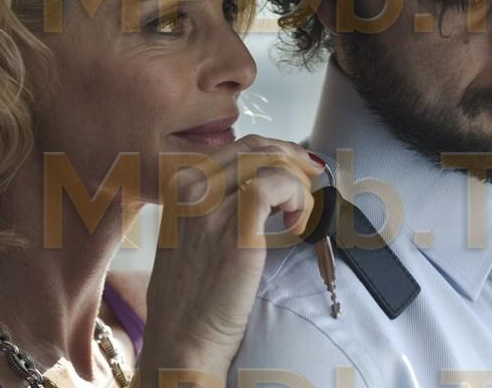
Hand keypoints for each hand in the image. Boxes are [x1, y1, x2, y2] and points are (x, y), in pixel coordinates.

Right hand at [136, 134, 324, 385]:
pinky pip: (276, 187)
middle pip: (254, 148)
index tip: (297, 167)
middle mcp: (192, 191)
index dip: (274, 151)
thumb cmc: (188, 301)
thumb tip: (256, 190)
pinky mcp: (237, 231)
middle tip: (313, 178)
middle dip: (292, 158)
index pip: (235, 148)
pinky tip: (297, 227)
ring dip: (297, 184)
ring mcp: (211, 208)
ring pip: (268, 164)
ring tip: (302, 215)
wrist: (181, 342)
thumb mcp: (187, 241)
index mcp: (178, 190)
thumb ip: (211, 209)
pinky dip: (296, 199)